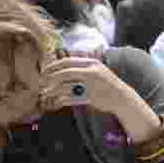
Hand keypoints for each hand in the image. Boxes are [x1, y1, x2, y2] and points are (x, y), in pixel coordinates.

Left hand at [37, 57, 162, 143]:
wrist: (122, 97)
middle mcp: (91, 72)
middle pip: (65, 72)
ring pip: (66, 86)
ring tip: (46, 92)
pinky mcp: (91, 97)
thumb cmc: (106, 84)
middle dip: (50, 77)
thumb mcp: (97, 70)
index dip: (53, 66)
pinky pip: (72, 98)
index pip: (67, 62)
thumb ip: (83, 67)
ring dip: (54, 89)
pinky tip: (57, 101)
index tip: (44, 71)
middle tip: (42, 81)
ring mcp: (91, 85)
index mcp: (91, 63)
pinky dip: (63, 99)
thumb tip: (64, 66)